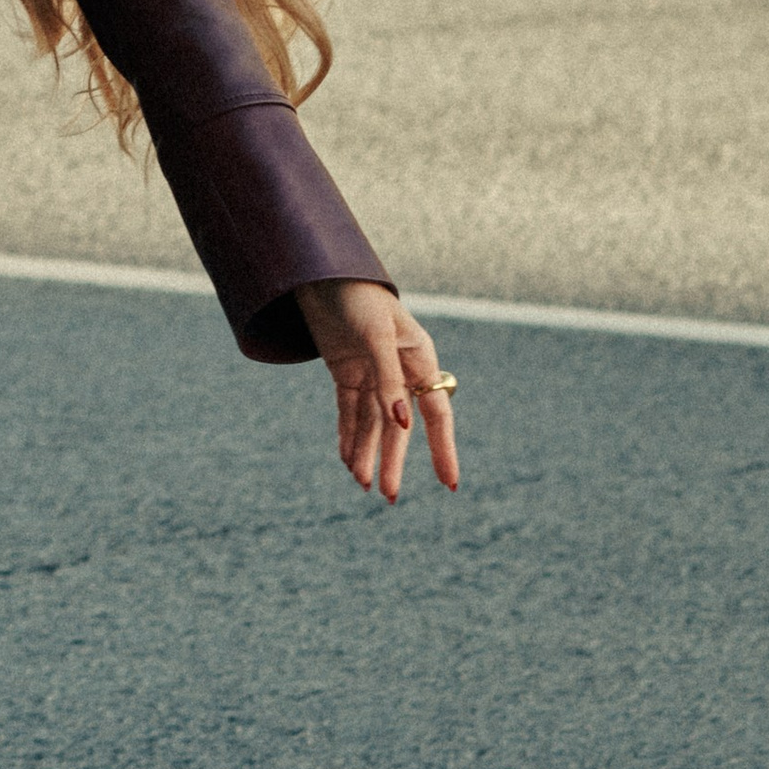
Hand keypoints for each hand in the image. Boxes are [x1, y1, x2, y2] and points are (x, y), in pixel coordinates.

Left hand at [294, 279, 460, 503]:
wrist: (319, 272)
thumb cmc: (356, 296)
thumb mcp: (374, 335)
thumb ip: (388, 378)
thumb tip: (402, 422)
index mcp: (419, 357)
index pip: (436, 412)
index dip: (442, 448)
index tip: (449, 484)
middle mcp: (400, 370)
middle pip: (399, 426)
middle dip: (394, 460)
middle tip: (389, 496)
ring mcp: (372, 373)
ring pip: (373, 424)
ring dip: (368, 453)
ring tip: (363, 484)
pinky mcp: (346, 372)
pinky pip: (350, 412)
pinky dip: (348, 436)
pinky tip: (348, 461)